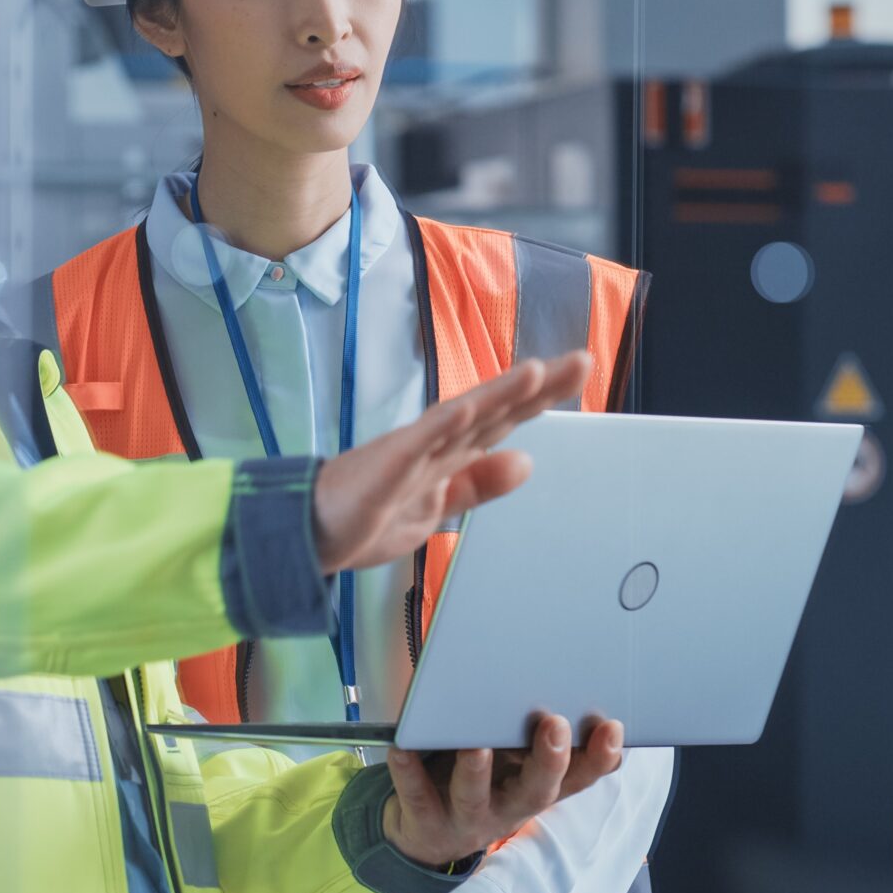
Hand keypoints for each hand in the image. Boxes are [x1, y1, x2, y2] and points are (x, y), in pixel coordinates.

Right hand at [312, 352, 590, 574]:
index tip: (578, 369)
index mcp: (450, 453)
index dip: (542, 395)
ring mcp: (412, 450)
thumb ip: (479, 484)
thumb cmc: (367, 515)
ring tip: (534, 371)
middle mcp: (436, 442)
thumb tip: (526, 462)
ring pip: (462, 416)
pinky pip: (416, 442)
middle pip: (494, 408)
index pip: (504, 417)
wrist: (311, 533)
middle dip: (537, 385)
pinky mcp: (386, 466)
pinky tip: (465, 407)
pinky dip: (440, 423)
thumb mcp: (438, 507)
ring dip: (496, 393)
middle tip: (581, 359)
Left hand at [381, 714, 625, 866]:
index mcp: (534, 790)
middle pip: (535, 791)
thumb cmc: (480, 783)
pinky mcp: (424, 819)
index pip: (577, 779)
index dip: (598, 758)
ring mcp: (465, 817)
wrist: (425, 834)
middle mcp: (507, 808)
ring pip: (474, 797)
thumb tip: (585, 705)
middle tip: (556, 725)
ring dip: (477, 770)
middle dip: (548, 760)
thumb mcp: (516, 769)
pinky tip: (402, 748)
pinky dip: (408, 771)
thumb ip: (541, 745)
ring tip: (478, 744)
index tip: (613, 728)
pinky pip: (415, 795)